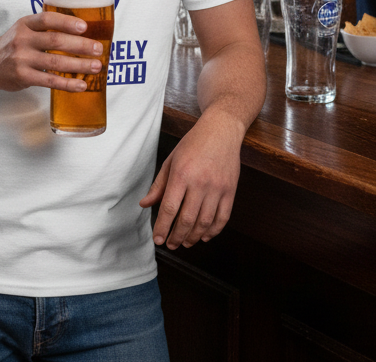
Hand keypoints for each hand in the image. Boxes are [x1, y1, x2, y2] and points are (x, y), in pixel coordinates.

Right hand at [0, 11, 104, 93]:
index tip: (84, 26)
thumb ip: (45, 28)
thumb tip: (81, 31)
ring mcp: (22, 59)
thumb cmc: (13, 45)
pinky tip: (81, 85)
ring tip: (96, 66)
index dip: (66, 22)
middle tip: (98, 48)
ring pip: (55, 62)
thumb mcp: (23, 29)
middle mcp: (22, 39)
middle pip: (55, 41)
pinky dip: (67, 84)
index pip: (47, 19)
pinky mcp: (23, 77)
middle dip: (80, 45)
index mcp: (25, 24)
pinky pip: (49, 81)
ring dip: (78, 65)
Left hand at [139, 111, 243, 248]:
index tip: (157, 239)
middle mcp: (200, 183)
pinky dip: (213, 231)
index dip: (162, 227)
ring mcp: (217, 188)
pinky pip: (222, 218)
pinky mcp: (230, 191)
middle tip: (170, 244)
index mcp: (181, 174)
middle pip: (186, 219)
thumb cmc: (193, 143)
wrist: (221, 130)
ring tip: (185, 243)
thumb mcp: (171, 160)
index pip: (169, 208)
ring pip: (204, 222)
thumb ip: (159, 185)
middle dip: (176, 237)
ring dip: (193, 237)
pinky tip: (204, 236)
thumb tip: (145, 204)